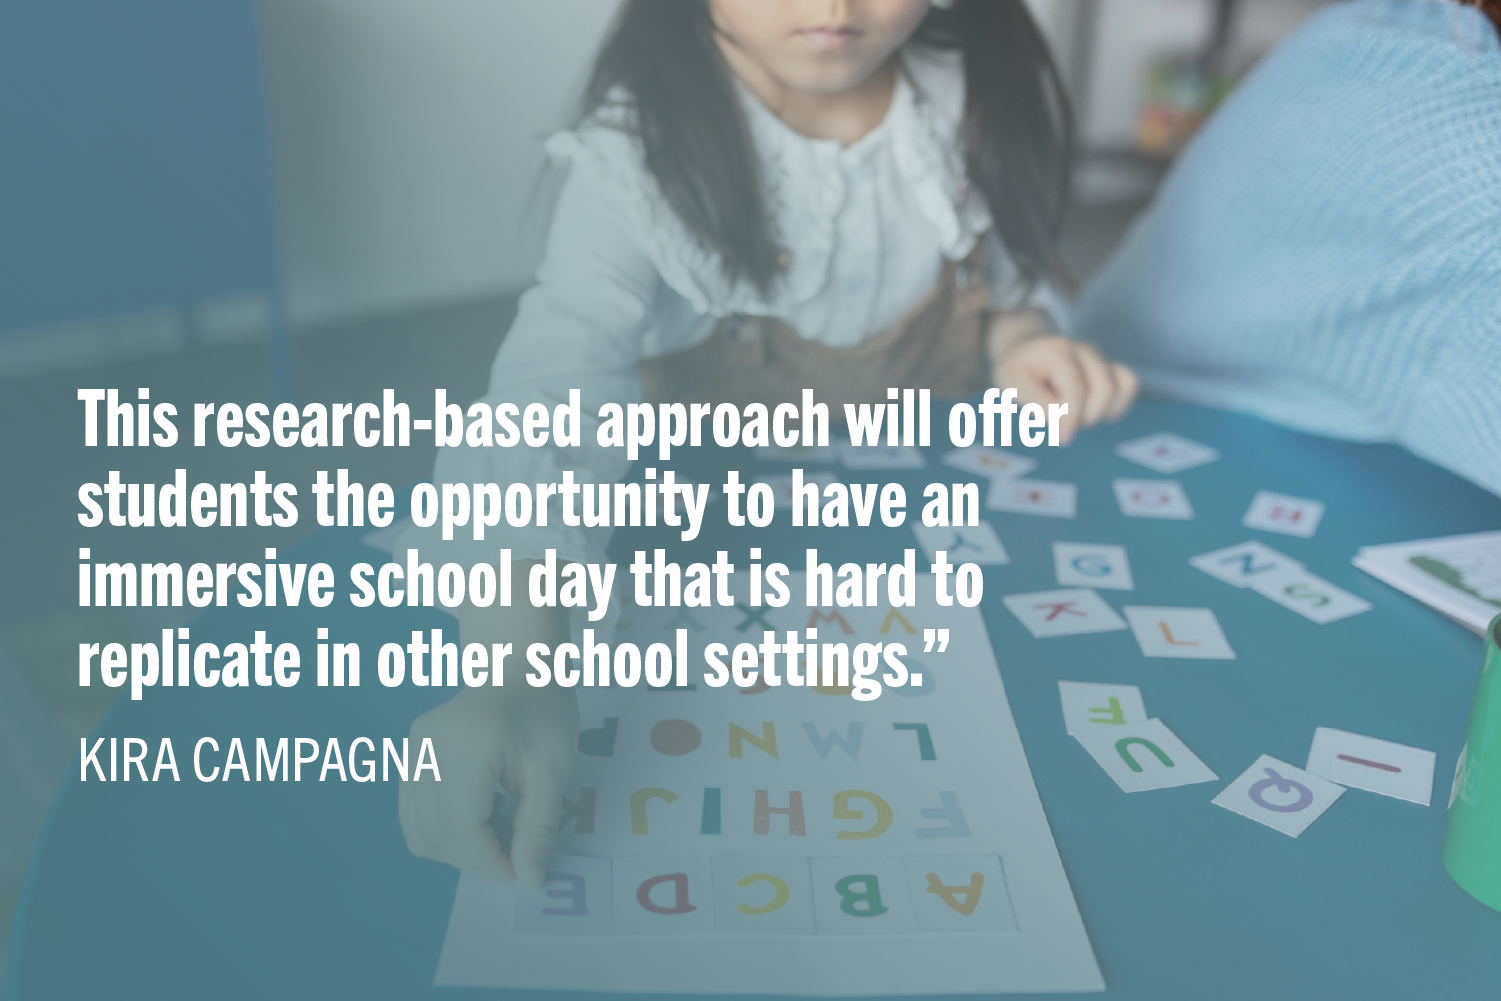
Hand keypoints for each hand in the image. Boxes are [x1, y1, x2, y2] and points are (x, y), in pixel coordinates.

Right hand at [398, 562, 578, 887]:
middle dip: (474, 859)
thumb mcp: (553, 771)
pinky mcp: (409, 753)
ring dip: (456, 850)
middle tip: (513, 855)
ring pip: (417, 831)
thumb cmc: (543, 714)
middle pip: (435, 834)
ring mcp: (413, 748)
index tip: (519, 873)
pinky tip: (476, 816)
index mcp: (469, 744)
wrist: (518, 668)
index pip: (462, 826)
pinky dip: (442, 830)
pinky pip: (413, 813)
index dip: (488, 862)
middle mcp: (430, 745)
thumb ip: (538, 828)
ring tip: (496, 832)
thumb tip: (528, 881)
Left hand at [991, 331, 1137, 444]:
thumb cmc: (1019, 371)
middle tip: (1062, 425)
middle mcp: (1083, 350)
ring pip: (1120, 388)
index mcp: (1056, 351)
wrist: (1027, 352)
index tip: (1063, 438)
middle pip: (1104, 389)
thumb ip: (1034, 401)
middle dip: (1085, 416)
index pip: (1075, 384)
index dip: (1072, 414)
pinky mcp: (1110, 367)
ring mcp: (1100, 358)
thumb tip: (1060, 419)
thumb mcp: (1012, 383)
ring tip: (1076, 416)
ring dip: (1100, 413)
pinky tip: (1096, 412)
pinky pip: (1129, 385)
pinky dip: (1118, 406)